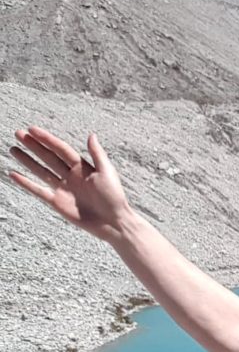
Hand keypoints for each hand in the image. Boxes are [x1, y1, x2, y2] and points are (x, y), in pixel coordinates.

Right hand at [9, 126, 130, 241]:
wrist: (112, 222)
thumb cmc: (113, 197)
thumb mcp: (107, 172)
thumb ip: (97, 154)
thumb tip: (91, 135)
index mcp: (83, 167)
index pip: (61, 149)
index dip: (47, 139)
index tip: (32, 129)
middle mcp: (71, 176)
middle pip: (49, 157)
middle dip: (34, 146)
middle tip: (18, 134)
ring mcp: (63, 189)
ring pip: (41, 171)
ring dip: (27, 160)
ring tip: (13, 149)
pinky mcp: (57, 202)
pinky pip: (38, 190)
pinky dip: (25, 183)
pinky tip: (13, 174)